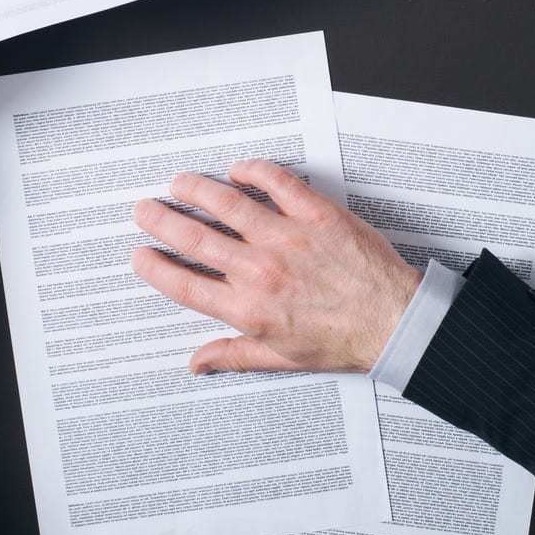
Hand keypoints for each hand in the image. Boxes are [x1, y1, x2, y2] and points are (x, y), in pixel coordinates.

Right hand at [130, 161, 421, 373]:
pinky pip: (277, 183)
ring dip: (196, 190)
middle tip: (146, 210)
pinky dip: (253, 172)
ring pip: (227, 205)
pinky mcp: (315, 215)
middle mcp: (261, 271)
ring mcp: (287, 239)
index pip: (186, 285)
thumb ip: (235, 355)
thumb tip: (198, 364)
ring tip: (180, 183)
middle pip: (196, 240)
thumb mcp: (283, 358)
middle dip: (162, 221)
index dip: (156, 269)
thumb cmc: (343, 341)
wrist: (394, 321)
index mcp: (249, 309)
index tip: (141, 256)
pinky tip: (238, 170)